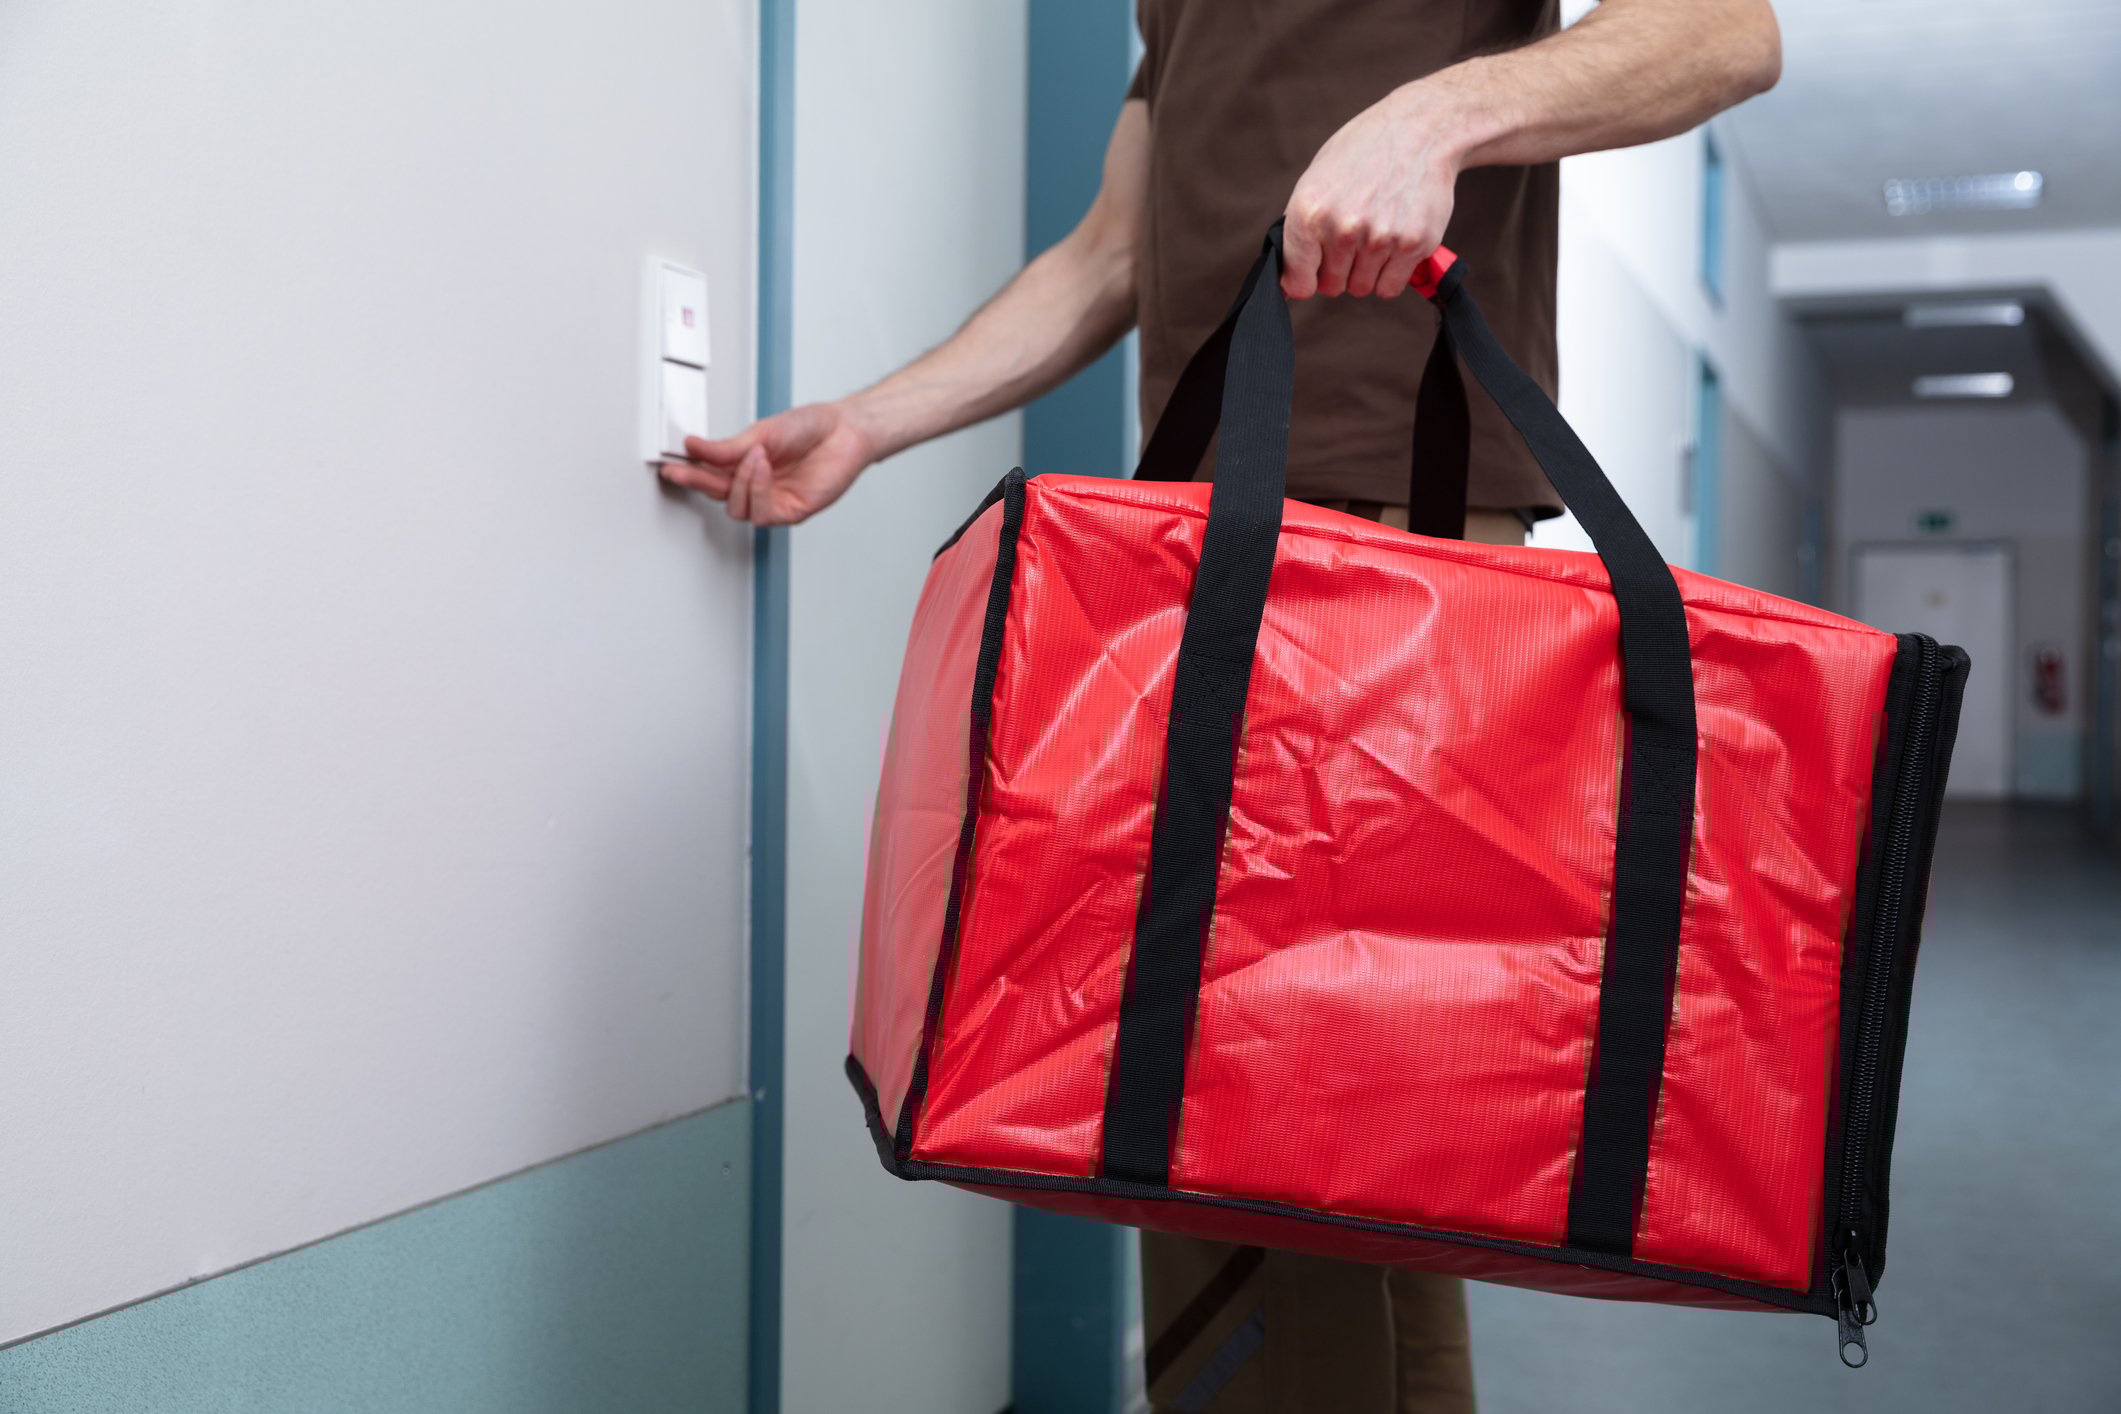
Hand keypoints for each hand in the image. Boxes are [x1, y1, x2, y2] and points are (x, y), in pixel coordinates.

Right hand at [657, 400, 881, 525]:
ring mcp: (773, 500)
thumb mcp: (763, 431)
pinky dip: (757, 490)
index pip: (710, 474)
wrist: (845, 430)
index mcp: (746, 464)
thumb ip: (728, 447)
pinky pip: (762, 513)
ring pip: (737, 509)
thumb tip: (694, 446)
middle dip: (698, 482)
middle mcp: (757, 485)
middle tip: (682, 469)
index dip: (688, 472)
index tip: (669, 465)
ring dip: (739, 483)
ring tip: (753, 456)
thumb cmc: (811, 427)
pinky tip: (762, 469)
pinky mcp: (792, 511)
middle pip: (717, 494)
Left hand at [1281, 83, 1462, 300]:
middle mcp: (1343, 229)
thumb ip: (1298, 230)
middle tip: (1353, 237)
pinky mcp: (1413, 244)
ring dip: (1366, 270)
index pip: (1298, 282)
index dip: (1304, 279)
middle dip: (1338, 270)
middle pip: (1332, 286)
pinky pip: (1390, 287)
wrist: (1420, 128)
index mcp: (1309, 212)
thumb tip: (1285, 282)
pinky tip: (1394, 242)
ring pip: (1362, 287)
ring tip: (1375, 231)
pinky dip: (1391, 273)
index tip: (1313, 270)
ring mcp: (1380, 238)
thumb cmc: (1363, 153)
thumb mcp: (1315, 180)